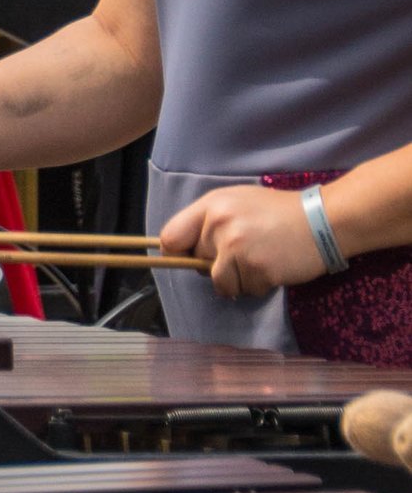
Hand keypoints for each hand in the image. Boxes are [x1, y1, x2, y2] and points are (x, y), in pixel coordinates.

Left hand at [158, 183, 324, 299]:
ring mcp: (238, 248)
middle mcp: (220, 225)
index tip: (185, 258)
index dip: (175, 252)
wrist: (323, 220)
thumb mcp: (237, 202)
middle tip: (243, 251)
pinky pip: (246, 290)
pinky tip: (274, 265)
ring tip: (260, 259)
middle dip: (215, 264)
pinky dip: (259, 284)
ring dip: (238, 279)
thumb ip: (209, 221)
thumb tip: (181, 250)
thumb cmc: (278, 212)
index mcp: (212, 206)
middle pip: (196, 263)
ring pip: (220, 283)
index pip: (170, 237)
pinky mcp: (257, 269)